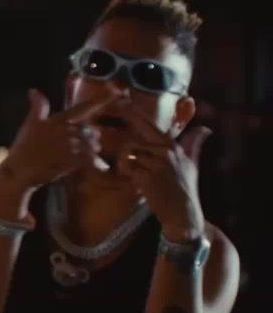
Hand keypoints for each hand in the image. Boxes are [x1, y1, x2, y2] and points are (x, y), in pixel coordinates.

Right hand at [0, 89, 121, 193]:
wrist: (20, 169)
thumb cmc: (24, 146)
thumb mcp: (30, 124)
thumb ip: (38, 107)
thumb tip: (34, 90)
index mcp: (58, 119)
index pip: (83, 107)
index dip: (102, 99)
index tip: (117, 91)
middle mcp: (66, 130)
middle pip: (91, 129)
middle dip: (90, 137)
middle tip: (84, 144)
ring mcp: (70, 145)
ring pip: (92, 144)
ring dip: (93, 149)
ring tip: (86, 155)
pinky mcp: (72, 160)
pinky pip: (91, 159)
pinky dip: (98, 163)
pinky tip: (101, 167)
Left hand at [115, 103, 209, 241]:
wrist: (183, 212)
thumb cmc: (185, 188)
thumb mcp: (191, 163)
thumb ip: (193, 144)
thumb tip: (205, 128)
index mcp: (172, 146)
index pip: (150, 125)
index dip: (134, 113)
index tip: (121, 99)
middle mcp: (165, 152)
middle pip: (134, 137)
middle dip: (121, 140)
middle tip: (107, 128)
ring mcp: (156, 164)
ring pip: (128, 153)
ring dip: (125, 164)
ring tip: (134, 174)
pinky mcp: (148, 177)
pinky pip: (128, 168)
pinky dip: (127, 174)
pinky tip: (136, 183)